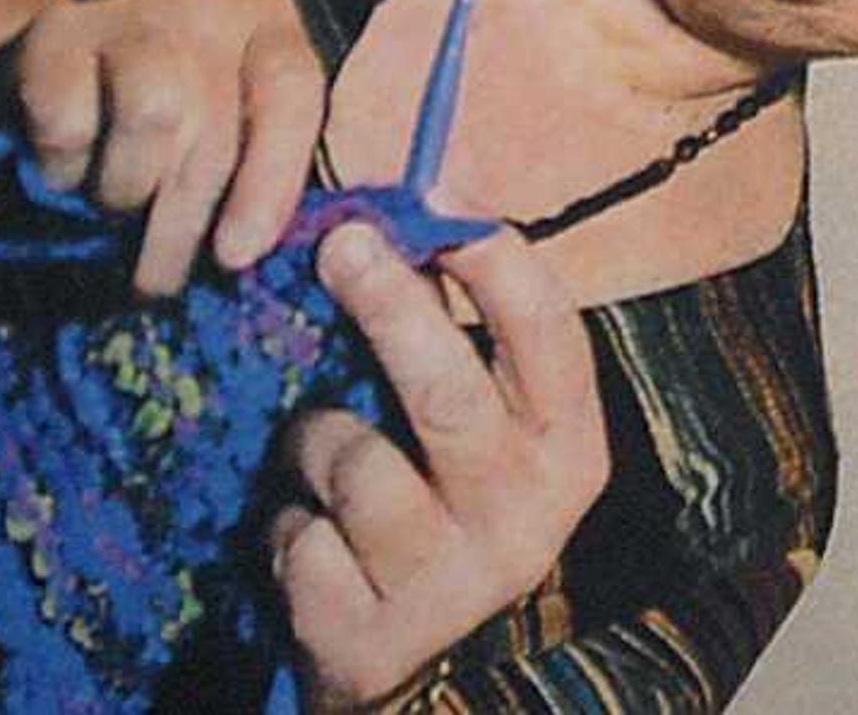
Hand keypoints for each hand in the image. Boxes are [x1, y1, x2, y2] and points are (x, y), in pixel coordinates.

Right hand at [0, 0, 326, 293]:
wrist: (40, 87)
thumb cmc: (162, 141)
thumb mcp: (230, 153)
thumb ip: (271, 186)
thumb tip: (287, 248)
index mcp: (270, 27)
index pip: (291, 91)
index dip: (269, 179)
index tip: (237, 254)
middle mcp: (211, 4)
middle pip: (215, 125)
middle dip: (183, 225)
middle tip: (158, 279)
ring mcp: (133, 9)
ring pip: (153, 112)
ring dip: (128, 189)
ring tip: (116, 208)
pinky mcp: (55, 32)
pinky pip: (69, 121)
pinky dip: (65, 168)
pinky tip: (66, 172)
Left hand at [273, 225, 604, 709]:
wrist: (412, 664)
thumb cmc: (437, 500)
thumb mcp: (474, 422)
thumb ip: (452, 335)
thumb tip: (392, 215)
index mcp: (570, 449)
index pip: (550, 334)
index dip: (495, 256)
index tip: (433, 192)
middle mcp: (529, 520)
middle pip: (449, 395)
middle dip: (389, 307)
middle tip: (339, 244)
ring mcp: (453, 586)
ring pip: (356, 465)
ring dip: (314, 444)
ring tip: (318, 458)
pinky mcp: (376, 639)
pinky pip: (302, 541)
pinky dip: (288, 529)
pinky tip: (310, 541)